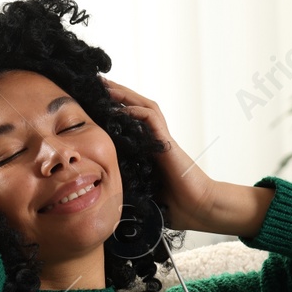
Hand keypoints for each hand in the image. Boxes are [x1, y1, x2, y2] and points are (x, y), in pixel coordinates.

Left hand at [100, 76, 215, 232]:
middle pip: (137, 107)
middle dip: (117, 93)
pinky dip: (137, 112)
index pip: (130, 120)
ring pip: (145, 107)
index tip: (95, 102)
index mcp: (148, 149)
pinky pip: (152, 120)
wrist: (197, 209)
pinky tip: (121, 109)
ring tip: (107, 87)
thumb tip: (101, 192)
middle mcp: (155, 139)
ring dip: (126, 95)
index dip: (114, 109)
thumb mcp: (140, 194)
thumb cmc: (173, 205)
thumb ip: (125, 185)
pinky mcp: (167, 144)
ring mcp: (162, 140)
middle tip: (98, 82)